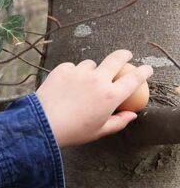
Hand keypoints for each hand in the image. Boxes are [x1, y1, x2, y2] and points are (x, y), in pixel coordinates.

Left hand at [34, 49, 153, 147]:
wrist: (41, 125)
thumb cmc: (71, 132)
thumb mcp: (98, 132)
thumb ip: (118, 122)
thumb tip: (132, 115)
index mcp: (110, 96)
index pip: (135, 78)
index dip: (144, 71)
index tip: (146, 69)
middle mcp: (98, 80)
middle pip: (117, 58)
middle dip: (124, 55)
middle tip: (125, 56)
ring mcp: (79, 73)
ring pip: (91, 64)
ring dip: (91, 70)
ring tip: (83, 83)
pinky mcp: (62, 70)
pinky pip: (71, 67)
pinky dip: (71, 74)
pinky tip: (65, 86)